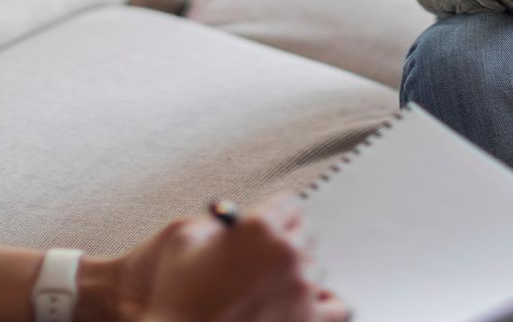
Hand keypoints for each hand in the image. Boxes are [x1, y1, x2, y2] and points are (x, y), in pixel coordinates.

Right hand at [106, 195, 347, 321]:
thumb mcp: (184, 240)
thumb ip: (217, 224)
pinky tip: (305, 304)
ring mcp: (301, 291)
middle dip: (287, 242)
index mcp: (260, 228)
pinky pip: (335, 307)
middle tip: (269, 255)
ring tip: (276, 285)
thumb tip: (233, 224)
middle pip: (306, 235)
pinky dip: (323, 304)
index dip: (276, 215)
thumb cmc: (177, 298)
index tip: (273, 223)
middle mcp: (286, 255)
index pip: (289, 205)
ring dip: (299, 273)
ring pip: (316, 270)